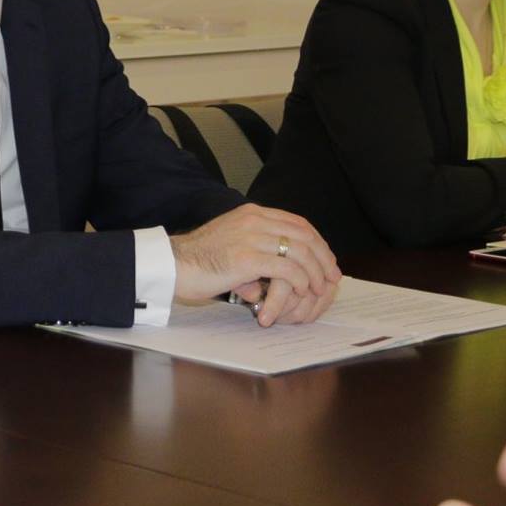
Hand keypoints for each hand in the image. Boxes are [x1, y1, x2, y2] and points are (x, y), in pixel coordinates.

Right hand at [171, 204, 339, 325]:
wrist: (172, 264)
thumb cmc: (198, 260)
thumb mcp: (231, 244)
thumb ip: (256, 251)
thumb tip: (274, 275)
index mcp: (252, 214)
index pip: (297, 223)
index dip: (318, 242)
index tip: (328, 261)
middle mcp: (254, 220)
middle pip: (304, 235)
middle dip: (324, 258)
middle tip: (332, 277)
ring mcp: (250, 237)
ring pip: (300, 251)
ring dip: (315, 273)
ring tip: (318, 289)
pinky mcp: (247, 258)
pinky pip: (287, 269)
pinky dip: (300, 281)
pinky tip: (301, 291)